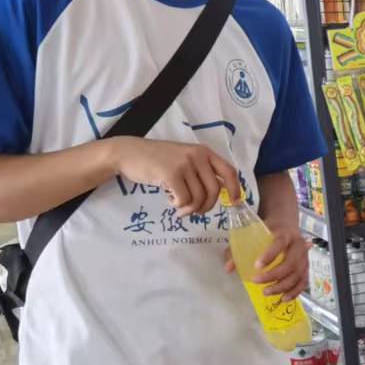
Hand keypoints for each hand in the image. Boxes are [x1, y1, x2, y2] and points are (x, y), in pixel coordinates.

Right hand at [109, 138, 237, 216]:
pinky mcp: (171, 174)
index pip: (229, 171)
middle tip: (195, 211)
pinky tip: (170, 201)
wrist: (129, 153)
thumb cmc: (157, 160)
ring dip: (190, 209)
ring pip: (198, 198)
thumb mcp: (184, 159)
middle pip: (214, 190)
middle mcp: (197, 156)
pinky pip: (184, 199)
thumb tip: (219, 192)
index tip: (234, 202)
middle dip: (207, 206)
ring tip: (179, 207)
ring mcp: (184, 164)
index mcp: (204, 152)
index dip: (235, 189)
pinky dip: (178, 206)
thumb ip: (201, 171)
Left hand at [230, 226, 308, 298]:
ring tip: (266, 292)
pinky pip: (303, 282)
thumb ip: (239, 249)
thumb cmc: (269, 231)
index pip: (280, 244)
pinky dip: (294, 292)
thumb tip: (228, 268)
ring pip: (297, 275)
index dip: (270, 255)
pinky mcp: (306, 267)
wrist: (287, 226)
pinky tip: (283, 298)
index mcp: (286, 234)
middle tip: (256, 282)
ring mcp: (305, 258)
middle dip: (273, 275)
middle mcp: (298, 246)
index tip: (257, 266)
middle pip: (290, 263)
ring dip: (282, 286)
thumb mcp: (254, 234)